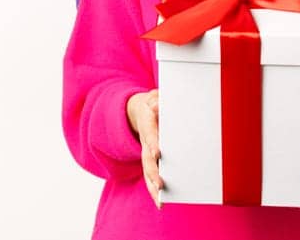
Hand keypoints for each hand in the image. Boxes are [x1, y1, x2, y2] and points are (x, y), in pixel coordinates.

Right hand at [127, 89, 162, 208]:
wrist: (138, 111)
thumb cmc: (153, 104)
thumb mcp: (154, 97)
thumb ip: (156, 99)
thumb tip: (155, 104)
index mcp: (148, 125)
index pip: (150, 134)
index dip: (153, 143)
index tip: (158, 153)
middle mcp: (146, 142)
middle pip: (147, 159)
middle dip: (153, 172)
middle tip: (160, 185)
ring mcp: (147, 153)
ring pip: (148, 172)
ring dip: (153, 187)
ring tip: (160, 202)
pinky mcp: (150, 161)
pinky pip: (151, 176)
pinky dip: (154, 190)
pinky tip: (161, 202)